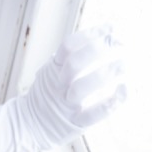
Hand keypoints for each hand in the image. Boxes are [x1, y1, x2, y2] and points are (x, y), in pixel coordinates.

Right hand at [18, 25, 125, 151]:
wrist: (28, 124)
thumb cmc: (47, 95)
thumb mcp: (51, 72)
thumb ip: (68, 59)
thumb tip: (99, 39)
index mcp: (53, 69)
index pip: (68, 46)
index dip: (90, 34)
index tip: (112, 27)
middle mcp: (57, 85)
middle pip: (74, 63)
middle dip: (98, 51)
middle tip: (120, 43)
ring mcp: (64, 105)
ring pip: (81, 88)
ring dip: (104, 75)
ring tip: (124, 65)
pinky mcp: (74, 123)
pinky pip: (91, 115)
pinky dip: (109, 103)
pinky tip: (123, 91)